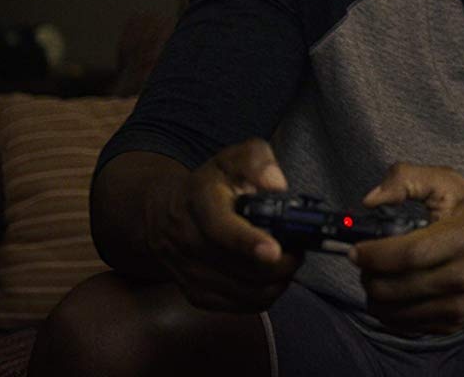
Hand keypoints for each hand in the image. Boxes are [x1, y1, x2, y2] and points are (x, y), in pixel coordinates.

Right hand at [146, 138, 303, 311]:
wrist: (164, 215)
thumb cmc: (210, 185)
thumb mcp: (232, 159)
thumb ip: (257, 161)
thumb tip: (275, 183)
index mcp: (199, 204)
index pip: (220, 229)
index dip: (248, 242)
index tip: (275, 250)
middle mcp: (189, 242)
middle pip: (241, 268)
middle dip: (282, 263)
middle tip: (299, 249)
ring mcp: (190, 273)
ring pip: (246, 292)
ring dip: (278, 281)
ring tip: (289, 261)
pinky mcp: (197, 295)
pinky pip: (241, 305)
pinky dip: (266, 295)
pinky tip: (273, 276)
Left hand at [351, 162, 463, 334]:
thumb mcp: (450, 184)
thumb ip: (406, 179)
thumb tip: (369, 200)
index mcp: (462, 239)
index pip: (405, 256)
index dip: (371, 254)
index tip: (357, 248)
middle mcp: (462, 278)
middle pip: (392, 288)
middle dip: (367, 274)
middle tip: (368, 261)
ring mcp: (459, 306)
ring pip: (393, 312)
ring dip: (374, 294)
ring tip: (380, 276)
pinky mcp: (456, 323)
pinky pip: (406, 326)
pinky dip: (390, 311)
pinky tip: (395, 292)